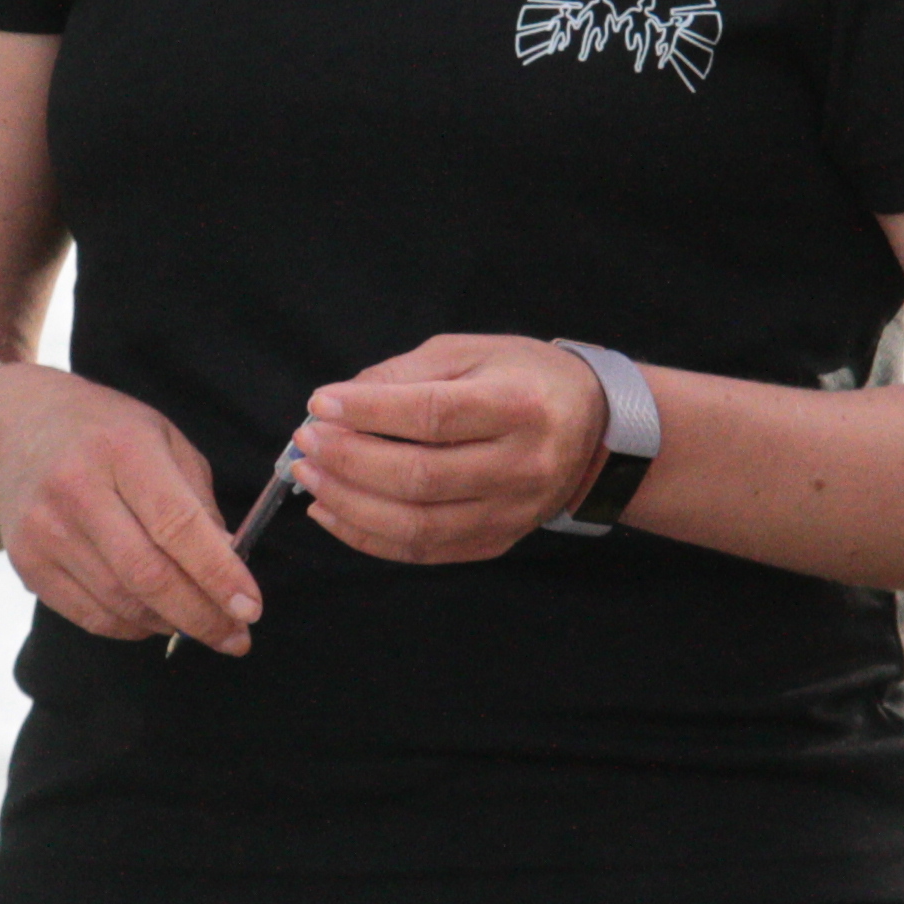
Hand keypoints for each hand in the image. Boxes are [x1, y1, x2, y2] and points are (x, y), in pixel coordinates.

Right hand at [0, 369, 262, 651]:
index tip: (250, 609)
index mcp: (122, 449)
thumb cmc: (106, 434)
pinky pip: (90, 615)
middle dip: (201, 616)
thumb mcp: (164, 441)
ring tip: (201, 626)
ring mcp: (44, 528)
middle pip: (147, 574)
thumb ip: (198, 503)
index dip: (218, 574)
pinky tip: (155, 619)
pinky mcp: (26, 561)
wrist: (17, 431)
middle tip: (236, 637)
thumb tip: (228, 568)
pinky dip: (131, 627)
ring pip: (120, 602)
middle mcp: (76, 487)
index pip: (178, 525)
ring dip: (170, 624)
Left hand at [294, 335, 611, 564]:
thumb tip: (340, 402)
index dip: (370, 413)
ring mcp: (510, 513)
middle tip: (307, 442)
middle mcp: (520, 466)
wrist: (596, 434)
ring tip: (311, 477)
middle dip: (350, 461)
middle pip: (420, 477)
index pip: (433, 416)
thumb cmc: (526, 379)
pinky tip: (332, 512)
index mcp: (518, 406)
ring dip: (350, 504)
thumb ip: (405, 375)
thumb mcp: (472, 352)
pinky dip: (368, 537)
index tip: (321, 404)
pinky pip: (422, 551)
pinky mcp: (496, 542)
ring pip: (417, 525)